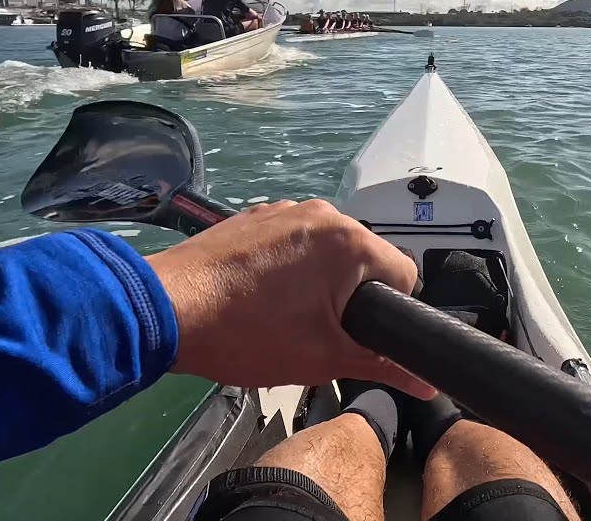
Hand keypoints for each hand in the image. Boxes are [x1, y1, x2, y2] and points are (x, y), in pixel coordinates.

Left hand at [146, 199, 434, 398]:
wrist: (164, 310)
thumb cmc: (246, 333)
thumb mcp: (323, 358)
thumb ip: (382, 365)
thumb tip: (426, 381)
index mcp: (349, 241)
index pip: (404, 274)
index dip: (391, 312)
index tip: (358, 334)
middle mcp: (323, 213)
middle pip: (365, 258)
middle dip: (352, 295)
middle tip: (319, 331)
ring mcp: (285, 209)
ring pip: (326, 249)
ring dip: (320, 280)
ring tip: (284, 316)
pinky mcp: (255, 215)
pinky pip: (293, 240)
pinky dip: (289, 266)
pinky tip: (260, 297)